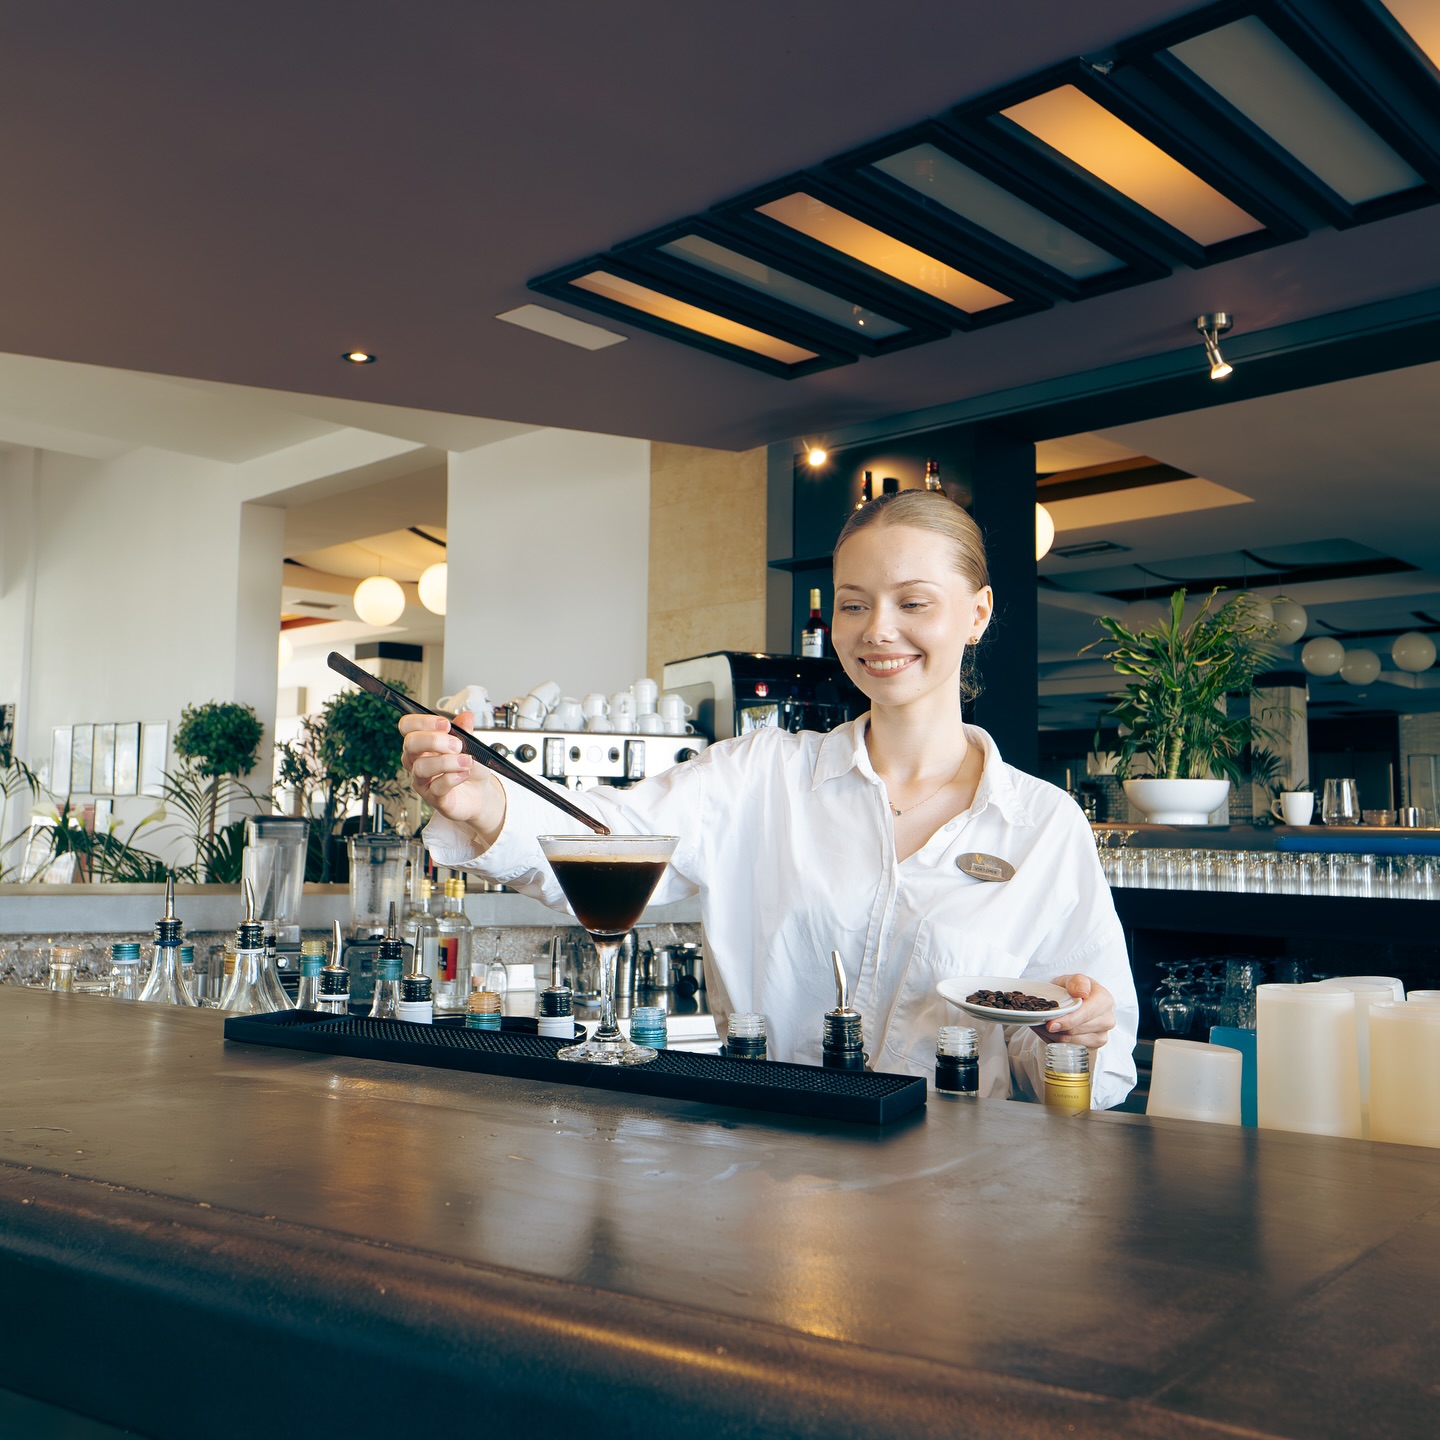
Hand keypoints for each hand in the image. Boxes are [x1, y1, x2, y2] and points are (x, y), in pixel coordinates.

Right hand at [399, 710, 503, 833]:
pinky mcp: (433, 798)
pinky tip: (464, 774)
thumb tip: (466, 716)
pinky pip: (436, 787)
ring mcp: (422, 780)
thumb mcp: (471, 745)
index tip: (445, 724)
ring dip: (446, 762)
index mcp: (422, 743)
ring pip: (421, 767)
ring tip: (466, 761)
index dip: (422, 722)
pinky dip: (453, 778)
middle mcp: (417, 760)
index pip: (407, 726)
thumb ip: (465, 731)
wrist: (479, 793)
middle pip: (410, 744)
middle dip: (434, 740)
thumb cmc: (469, 767)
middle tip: (457, 745)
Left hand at [1032, 974, 1114, 1051]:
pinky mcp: (1093, 1047)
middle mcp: (1106, 1020)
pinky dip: (1055, 1041)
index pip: (1085, 1014)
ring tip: (1041, 1025)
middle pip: (1077, 1030)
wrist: (1078, 1000)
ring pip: (1071, 1041)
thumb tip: (1081, 992)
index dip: (1068, 1021)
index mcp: (1104, 1000)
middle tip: (1039, 1022)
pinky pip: (1070, 1048)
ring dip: (1052, 1035)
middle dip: (1055, 1028)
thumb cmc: (1076, 989)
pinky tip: (1048, 1032)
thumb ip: (1077, 982)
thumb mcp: (1074, 979)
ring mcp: (1101, 1036)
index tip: (1050, 1024)